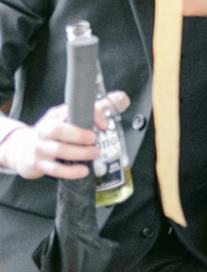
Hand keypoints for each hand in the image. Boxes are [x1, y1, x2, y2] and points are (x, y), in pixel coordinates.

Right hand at [0, 92, 129, 179]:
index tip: (105, 123)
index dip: (90, 115)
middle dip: (79, 134)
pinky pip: (54, 169)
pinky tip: (82, 171)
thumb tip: (122, 100)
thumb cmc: (52, 133)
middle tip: (95, 139)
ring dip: (78, 153)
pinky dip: (69, 171)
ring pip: (58, 150)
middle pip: (59, 129)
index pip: (71, 110)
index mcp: (55, 116)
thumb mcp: (69, 117)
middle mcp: (46, 130)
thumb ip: (95, 109)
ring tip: (94, 154)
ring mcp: (40, 148)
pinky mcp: (38, 165)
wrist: (21, 150)